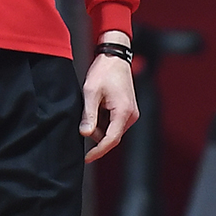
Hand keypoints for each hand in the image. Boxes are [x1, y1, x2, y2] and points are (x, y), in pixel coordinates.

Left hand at [79, 38, 138, 162]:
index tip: (86, 158)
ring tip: (93, 103)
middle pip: (111, 136)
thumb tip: (85, 134)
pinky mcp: (128, 110)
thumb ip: (89, 114)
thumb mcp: (91, 92)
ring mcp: (131, 113)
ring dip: (99, 123)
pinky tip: (98, 104)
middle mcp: (131, 115)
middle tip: (85, 114)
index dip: (98, 151)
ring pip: (112, 129)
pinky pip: (114, 121)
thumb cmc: (104, 71)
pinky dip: (104, 118)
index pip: (111, 140)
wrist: (114, 56)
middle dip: (96, 131)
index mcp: (123, 112)